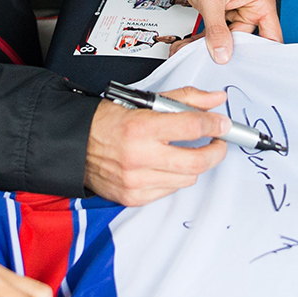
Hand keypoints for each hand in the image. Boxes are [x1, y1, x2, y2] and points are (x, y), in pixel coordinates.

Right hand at [84, 87, 232, 204]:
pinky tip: (168, 166)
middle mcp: (138, 156)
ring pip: (186, 179)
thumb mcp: (145, 102)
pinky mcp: (132, 197)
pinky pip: (169, 191)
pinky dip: (174, 179)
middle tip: (218, 143)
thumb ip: (184, 99)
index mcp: (141, 127)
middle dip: (216, 152)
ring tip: (189, 153)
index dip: (215, 125)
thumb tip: (215, 100)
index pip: (192, 127)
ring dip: (194, 165)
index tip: (222, 125)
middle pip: (196, 161)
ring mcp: (135, 180)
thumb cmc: (107, 122)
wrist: (75, 145)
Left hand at [177, 0, 281, 63]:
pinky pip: (216, 35)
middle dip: (228, 53)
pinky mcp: (222, 17)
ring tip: (194, 52)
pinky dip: (203, 41)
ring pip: (227, 42)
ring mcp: (236, 15)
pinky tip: (190, 45)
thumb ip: (217, 29)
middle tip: (214, 62)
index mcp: (260, 3)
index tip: (250, 69)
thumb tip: (223, 54)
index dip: (263, 56)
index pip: (271, 38)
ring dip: (211, 47)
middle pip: (246, 44)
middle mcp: (251, 11)